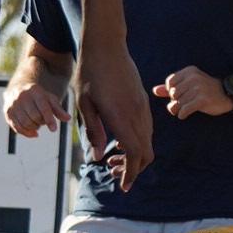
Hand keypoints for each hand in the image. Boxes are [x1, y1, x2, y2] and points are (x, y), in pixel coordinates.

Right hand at [3, 70, 68, 138]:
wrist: (19, 90)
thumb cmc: (39, 97)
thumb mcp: (50, 100)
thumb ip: (58, 109)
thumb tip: (68, 119)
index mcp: (35, 91)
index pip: (43, 107)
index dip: (49, 119)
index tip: (54, 129)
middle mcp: (22, 96)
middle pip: (34, 116)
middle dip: (41, 122)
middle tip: (43, 121)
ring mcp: (13, 104)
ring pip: (25, 123)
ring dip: (34, 127)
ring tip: (38, 123)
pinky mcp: (7, 113)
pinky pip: (17, 127)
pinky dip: (26, 133)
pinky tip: (34, 133)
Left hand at [76, 38, 153, 189]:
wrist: (107, 46)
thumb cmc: (90, 73)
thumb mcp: (84, 103)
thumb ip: (93, 130)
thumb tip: (97, 157)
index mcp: (121, 116)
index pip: (135, 153)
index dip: (131, 173)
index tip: (123, 186)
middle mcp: (137, 113)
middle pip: (146, 152)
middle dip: (134, 169)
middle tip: (117, 175)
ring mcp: (143, 107)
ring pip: (148, 141)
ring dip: (136, 155)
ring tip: (114, 160)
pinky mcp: (143, 101)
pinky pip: (146, 129)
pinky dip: (138, 142)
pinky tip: (121, 141)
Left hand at [153, 65, 232, 119]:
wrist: (228, 94)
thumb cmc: (206, 90)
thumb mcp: (189, 85)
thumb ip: (171, 87)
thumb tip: (155, 91)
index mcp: (190, 71)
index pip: (170, 83)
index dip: (171, 92)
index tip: (180, 95)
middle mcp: (193, 78)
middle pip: (173, 94)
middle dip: (175, 101)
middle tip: (182, 104)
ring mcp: (199, 88)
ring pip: (178, 103)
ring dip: (178, 109)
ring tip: (184, 110)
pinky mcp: (203, 99)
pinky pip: (184, 109)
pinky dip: (182, 114)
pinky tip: (185, 114)